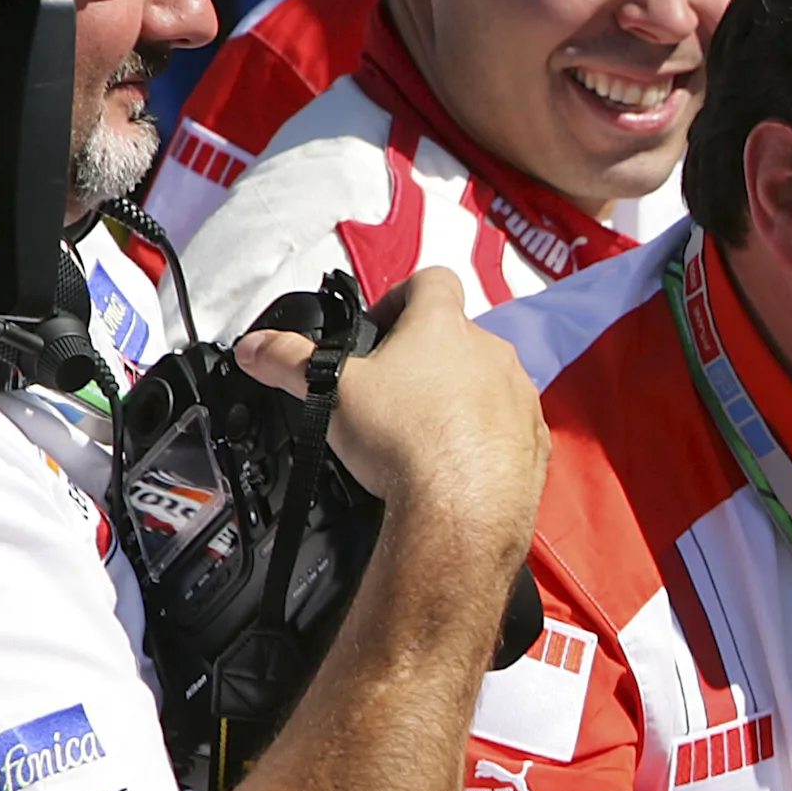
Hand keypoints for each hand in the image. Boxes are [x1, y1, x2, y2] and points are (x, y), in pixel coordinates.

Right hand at [236, 268, 546, 540]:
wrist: (463, 510)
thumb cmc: (406, 442)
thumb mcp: (329, 394)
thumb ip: (289, 362)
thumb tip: (257, 348)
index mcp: (443, 326)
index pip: (431, 280)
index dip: (401, 296)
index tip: (379, 327)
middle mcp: (491, 352)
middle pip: (458, 336)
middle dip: (425, 358)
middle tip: (390, 390)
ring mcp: (519, 395)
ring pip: (487, 382)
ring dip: (458, 397)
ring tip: (420, 431)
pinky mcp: (534, 439)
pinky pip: (509, 426)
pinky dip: (484, 437)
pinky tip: (453, 462)